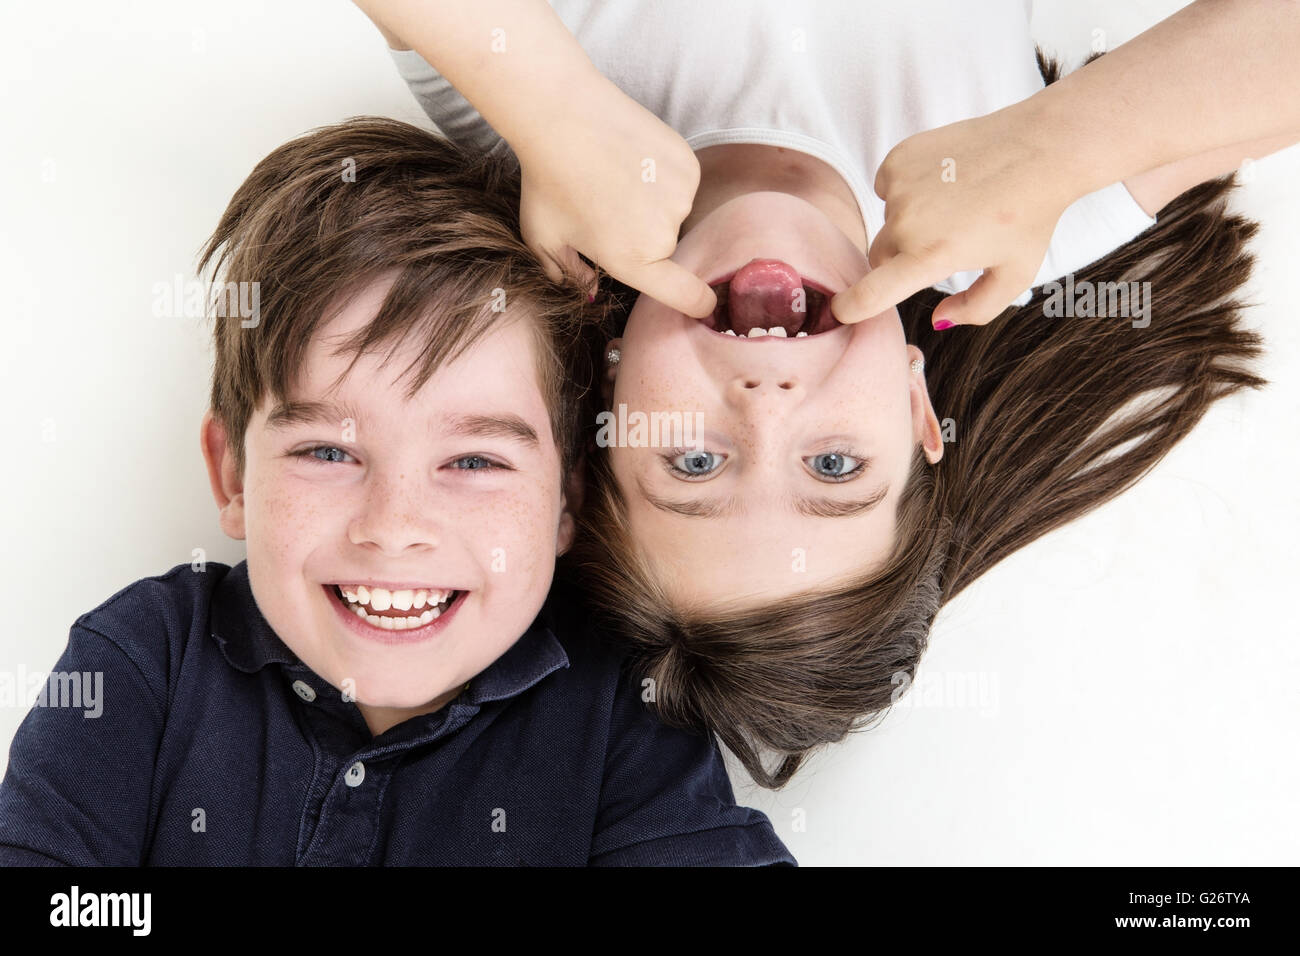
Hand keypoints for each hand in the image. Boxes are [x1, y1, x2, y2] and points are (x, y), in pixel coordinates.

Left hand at [514, 76, 715, 317]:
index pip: (686, 296)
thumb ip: (568, 274)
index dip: (696, 303)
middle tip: (609, 204)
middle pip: (666, 246)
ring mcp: (681, 195)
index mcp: (632, 259)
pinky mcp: (688, 162)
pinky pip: (681, 180)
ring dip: (653, 201)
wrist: (562, 112)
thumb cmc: (547, 179)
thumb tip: (591, 291)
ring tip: (618, 175)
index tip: (701, 303)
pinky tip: (634, 157)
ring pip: (674, 211)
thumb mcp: (543, 238)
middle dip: (643, 234)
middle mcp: (664, 232)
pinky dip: (662, 173)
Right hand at [831, 109, 1075, 328]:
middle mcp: (907, 223)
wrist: (1042, 148)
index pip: (869, 294)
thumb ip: (975, 309)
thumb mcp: (1014, 275)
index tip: (842, 312)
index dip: (851, 308)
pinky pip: (888, 185)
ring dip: (909, 219)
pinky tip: (943, 180)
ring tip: (954, 203)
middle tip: (940, 244)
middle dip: (899, 258)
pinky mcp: (899, 158)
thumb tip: (937, 319)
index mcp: (930, 257)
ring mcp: (900, 187)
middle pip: (879, 256)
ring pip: (887, 218)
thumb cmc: (1032, 215)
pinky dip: (908, 187)